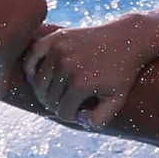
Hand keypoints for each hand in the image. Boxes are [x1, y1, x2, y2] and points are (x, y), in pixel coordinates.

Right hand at [22, 15, 158, 128]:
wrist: (128, 39)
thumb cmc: (122, 73)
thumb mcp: (117, 100)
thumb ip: (99, 119)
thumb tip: (77, 119)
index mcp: (80, 84)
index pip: (63, 112)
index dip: (72, 115)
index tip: (83, 110)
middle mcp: (66, 66)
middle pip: (49, 99)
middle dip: (59, 104)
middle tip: (72, 101)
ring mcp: (59, 50)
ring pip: (38, 82)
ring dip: (46, 91)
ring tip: (59, 92)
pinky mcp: (56, 38)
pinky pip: (32, 56)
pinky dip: (30, 68)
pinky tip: (37, 75)